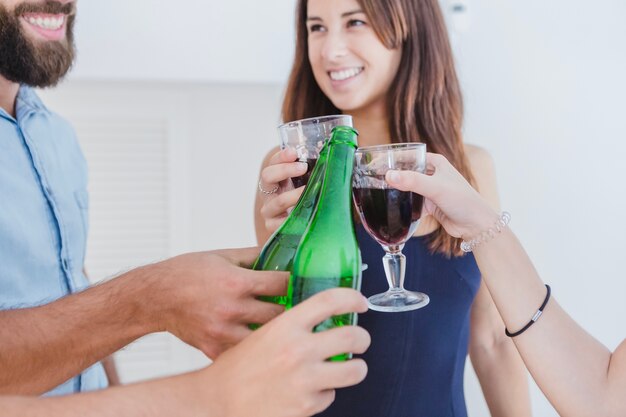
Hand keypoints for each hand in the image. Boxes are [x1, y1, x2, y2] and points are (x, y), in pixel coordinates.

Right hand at [146, 247, 288, 358]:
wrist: (154, 297)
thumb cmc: (186, 272)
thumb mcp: (222, 255)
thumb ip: (254, 255)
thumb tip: (281, 252)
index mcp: (236, 282)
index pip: (282, 284)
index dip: (294, 282)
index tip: (298, 284)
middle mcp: (231, 309)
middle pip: (279, 314)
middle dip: (288, 309)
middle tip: (291, 306)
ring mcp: (222, 332)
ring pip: (264, 338)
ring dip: (271, 331)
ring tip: (276, 325)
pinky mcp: (213, 349)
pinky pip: (243, 353)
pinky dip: (250, 347)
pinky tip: (253, 339)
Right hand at [205, 288, 370, 416]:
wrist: (214, 401)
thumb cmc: (232, 366)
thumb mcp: (258, 330)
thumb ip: (285, 317)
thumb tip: (311, 307)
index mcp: (284, 325)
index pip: (330, 300)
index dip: (352, 297)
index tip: (359, 301)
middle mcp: (297, 350)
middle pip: (353, 335)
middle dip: (363, 336)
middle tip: (360, 338)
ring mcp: (304, 380)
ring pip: (354, 370)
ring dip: (355, 367)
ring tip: (349, 366)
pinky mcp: (305, 406)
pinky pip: (331, 396)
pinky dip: (325, 392)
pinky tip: (311, 388)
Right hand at [258, 148, 307, 233]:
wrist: (294, 225)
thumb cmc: (301, 199)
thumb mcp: (303, 183)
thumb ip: (310, 170)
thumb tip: (329, 154)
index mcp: (274, 179)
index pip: (273, 162)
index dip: (282, 156)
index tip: (294, 152)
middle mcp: (268, 192)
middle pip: (267, 176)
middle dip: (285, 170)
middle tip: (303, 167)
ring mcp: (269, 210)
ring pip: (279, 201)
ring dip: (295, 195)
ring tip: (308, 190)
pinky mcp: (272, 226)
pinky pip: (281, 223)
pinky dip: (294, 217)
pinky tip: (306, 214)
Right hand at [385, 152, 498, 239]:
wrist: (475, 225)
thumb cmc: (462, 200)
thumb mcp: (435, 187)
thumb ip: (412, 181)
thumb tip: (389, 176)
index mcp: (435, 162)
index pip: (408, 156)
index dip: (392, 160)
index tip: (375, 165)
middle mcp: (432, 173)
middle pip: (406, 172)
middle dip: (391, 177)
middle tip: (372, 181)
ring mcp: (430, 189)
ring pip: (407, 189)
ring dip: (397, 193)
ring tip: (379, 195)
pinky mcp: (429, 204)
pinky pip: (411, 203)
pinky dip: (403, 206)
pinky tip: (393, 209)